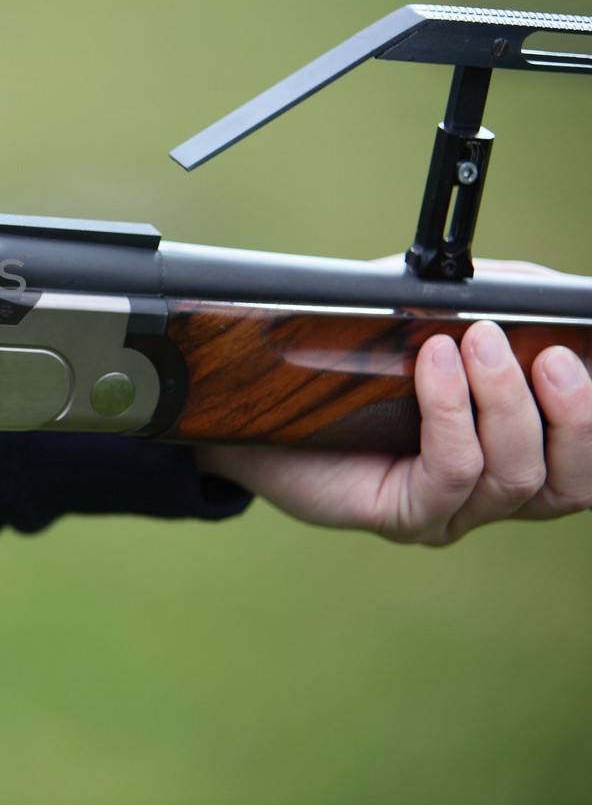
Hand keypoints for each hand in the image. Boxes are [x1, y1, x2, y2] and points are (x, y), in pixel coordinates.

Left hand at [197, 320, 591, 544]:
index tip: (590, 355)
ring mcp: (450, 510)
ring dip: (506, 402)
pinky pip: (451, 472)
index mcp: (514, 445)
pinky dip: (451, 411)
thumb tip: (555, 290)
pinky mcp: (403, 514)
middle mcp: (491, 489)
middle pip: (572, 481)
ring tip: (478, 340)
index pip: (589, 455)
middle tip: (553, 355)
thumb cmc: (345, 351)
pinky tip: (435, 362)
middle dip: (576, 415)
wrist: (248, 399)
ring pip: (516, 476)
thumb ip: (492, 297)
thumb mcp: (424, 308)